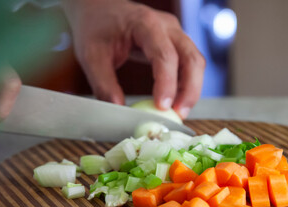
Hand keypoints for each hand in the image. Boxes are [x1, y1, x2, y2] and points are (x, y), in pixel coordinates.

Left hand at [62, 0, 204, 118]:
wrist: (100, 9)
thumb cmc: (95, 27)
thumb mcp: (91, 56)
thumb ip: (104, 84)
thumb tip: (118, 110)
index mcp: (145, 24)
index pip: (164, 55)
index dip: (167, 83)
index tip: (162, 106)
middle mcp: (166, 26)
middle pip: (191, 58)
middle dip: (189, 90)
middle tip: (178, 114)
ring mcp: (174, 33)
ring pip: (195, 62)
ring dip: (191, 89)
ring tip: (179, 111)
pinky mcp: (175, 42)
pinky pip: (189, 64)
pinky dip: (187, 84)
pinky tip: (176, 100)